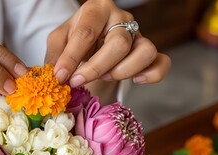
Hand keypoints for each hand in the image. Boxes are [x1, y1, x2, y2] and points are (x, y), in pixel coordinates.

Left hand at [45, 0, 170, 86]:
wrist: (91, 39)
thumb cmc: (74, 38)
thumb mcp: (58, 41)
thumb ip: (55, 55)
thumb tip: (56, 75)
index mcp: (96, 9)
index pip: (86, 33)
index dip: (71, 58)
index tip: (61, 77)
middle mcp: (121, 17)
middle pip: (119, 43)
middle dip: (96, 68)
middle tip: (78, 81)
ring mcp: (138, 33)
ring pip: (144, 51)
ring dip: (123, 71)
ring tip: (105, 77)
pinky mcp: (149, 50)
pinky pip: (161, 62)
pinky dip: (152, 74)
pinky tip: (136, 80)